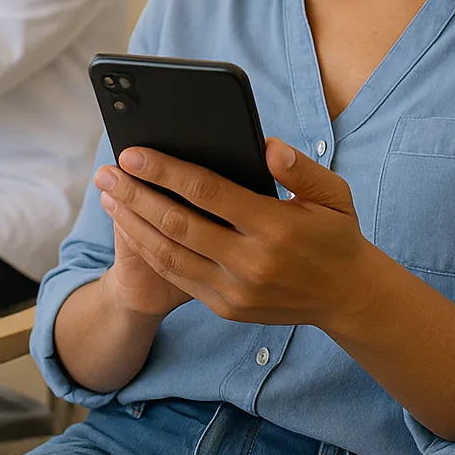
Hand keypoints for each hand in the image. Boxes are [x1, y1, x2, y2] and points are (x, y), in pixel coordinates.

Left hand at [96, 139, 376, 329]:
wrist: (347, 297)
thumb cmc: (336, 234)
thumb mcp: (333, 194)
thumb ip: (300, 168)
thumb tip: (266, 146)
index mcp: (276, 226)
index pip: (208, 192)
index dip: (166, 171)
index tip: (133, 153)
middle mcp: (251, 262)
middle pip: (177, 223)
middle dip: (135, 194)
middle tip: (106, 171)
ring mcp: (236, 290)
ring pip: (169, 254)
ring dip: (132, 224)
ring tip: (109, 197)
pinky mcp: (227, 308)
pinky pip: (178, 277)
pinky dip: (150, 252)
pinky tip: (132, 228)